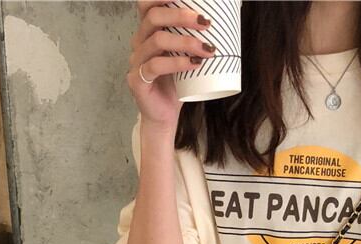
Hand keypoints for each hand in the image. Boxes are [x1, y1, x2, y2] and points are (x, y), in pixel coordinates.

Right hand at [128, 1, 215, 130]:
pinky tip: (194, 64)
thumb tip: (224, 20)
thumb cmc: (176, 84)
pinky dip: (177, 63)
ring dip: (186, 42)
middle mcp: (139, 43)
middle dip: (181, 15)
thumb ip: (193, 38)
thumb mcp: (186, 55)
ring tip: (207, 49)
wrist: (165, 115)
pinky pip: (156, 65)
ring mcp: (136, 61)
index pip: (148, 4)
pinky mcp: (138, 80)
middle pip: (154, 17)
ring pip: (158, 40)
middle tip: (206, 22)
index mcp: (148, 32)